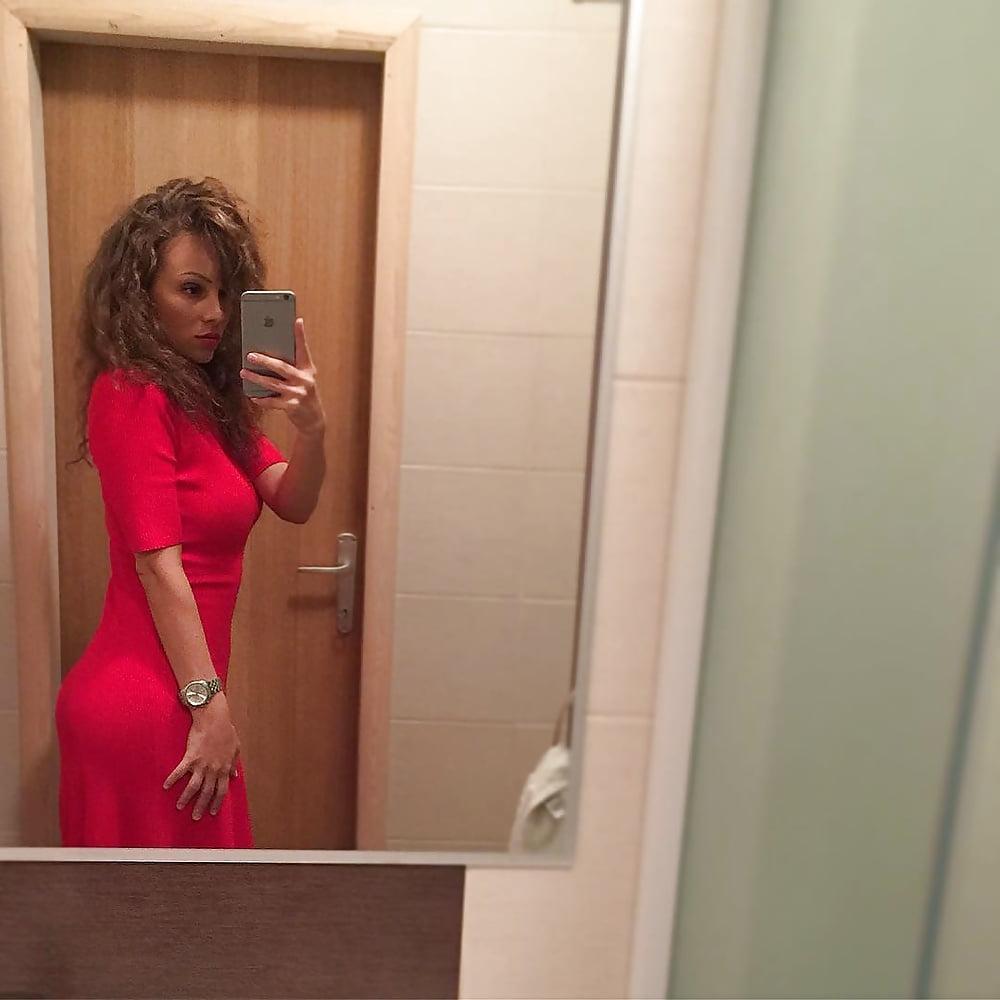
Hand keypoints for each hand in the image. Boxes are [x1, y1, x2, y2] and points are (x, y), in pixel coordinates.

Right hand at [163, 695, 240, 820]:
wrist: (214, 719)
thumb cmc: (226, 732)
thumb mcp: (235, 748)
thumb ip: (234, 763)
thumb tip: (234, 775)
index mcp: (224, 768)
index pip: (221, 790)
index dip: (217, 802)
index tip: (212, 812)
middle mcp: (213, 769)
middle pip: (207, 792)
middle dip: (201, 806)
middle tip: (195, 817)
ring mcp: (202, 764)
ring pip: (193, 786)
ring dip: (186, 798)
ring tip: (180, 807)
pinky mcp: (190, 757)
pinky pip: (180, 771)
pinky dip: (173, 779)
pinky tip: (166, 786)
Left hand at [240, 317, 325, 436]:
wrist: (314, 418)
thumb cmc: (303, 392)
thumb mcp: (302, 377)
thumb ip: (291, 364)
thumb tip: (269, 350)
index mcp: (307, 369)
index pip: (304, 349)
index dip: (300, 335)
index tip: (297, 320)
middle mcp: (305, 380)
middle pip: (282, 367)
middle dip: (265, 361)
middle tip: (250, 355)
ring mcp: (298, 394)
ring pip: (273, 384)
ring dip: (256, 378)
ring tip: (243, 372)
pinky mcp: (292, 407)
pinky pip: (272, 402)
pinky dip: (261, 399)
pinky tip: (252, 395)